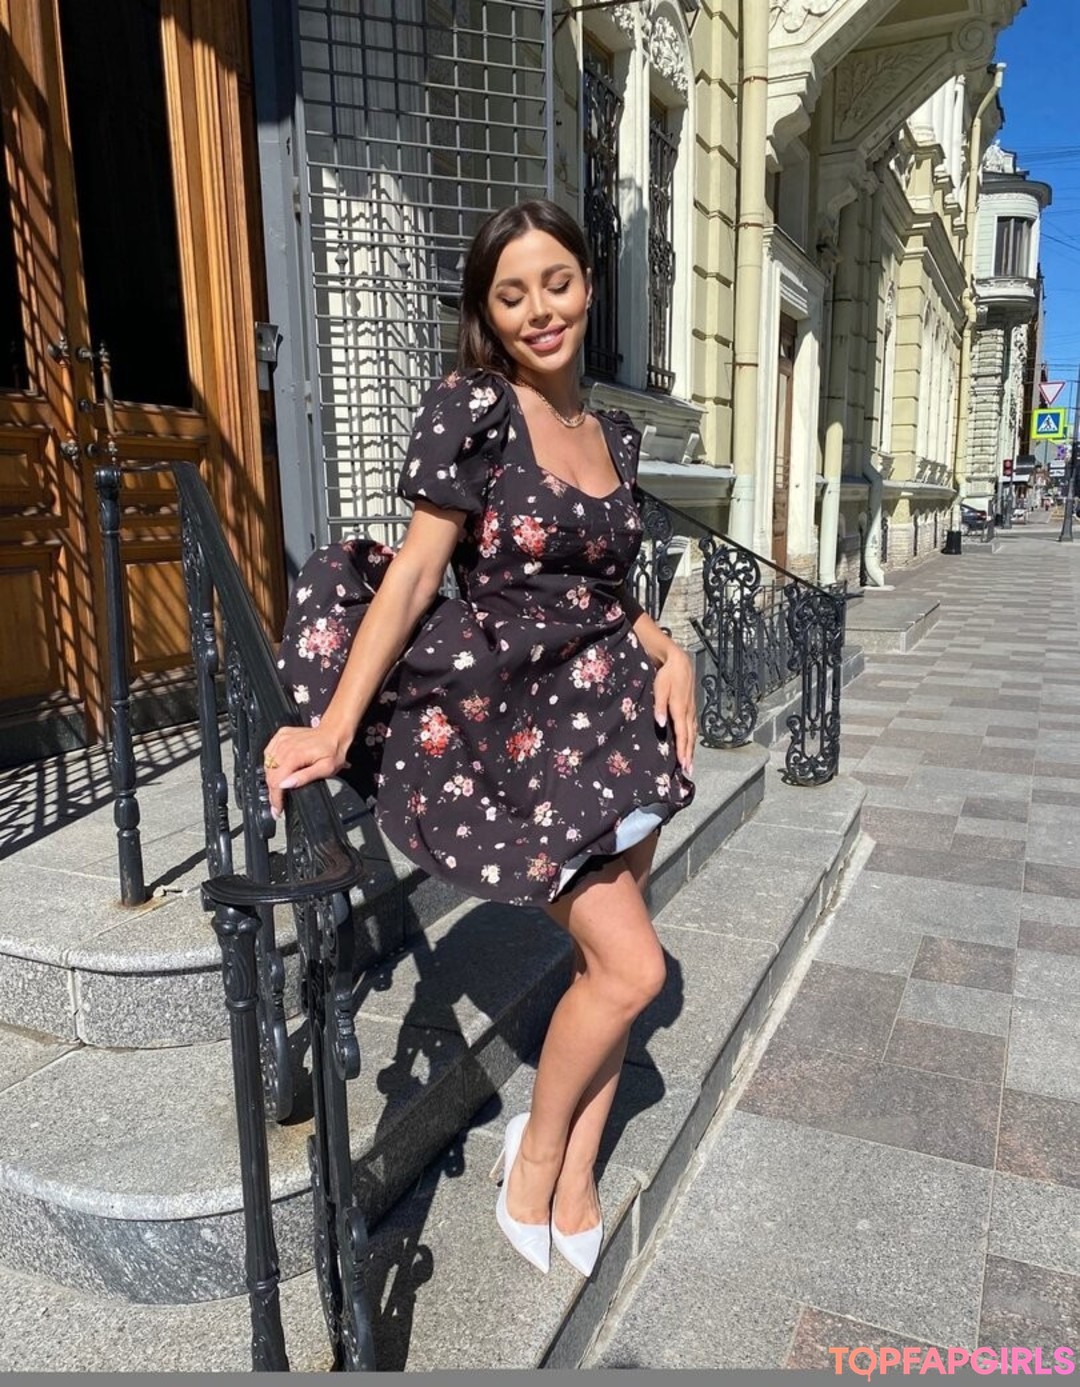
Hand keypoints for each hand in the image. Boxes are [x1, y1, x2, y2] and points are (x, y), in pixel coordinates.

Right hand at [262, 722, 351, 815]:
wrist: (334, 732)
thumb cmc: (333, 750)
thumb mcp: (325, 769)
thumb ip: (305, 777)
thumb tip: (286, 784)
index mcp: (295, 756)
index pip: (276, 782)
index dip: (275, 799)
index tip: (277, 810)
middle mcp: (285, 746)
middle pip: (270, 775)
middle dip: (273, 792)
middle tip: (278, 804)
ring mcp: (281, 740)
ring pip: (267, 765)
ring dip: (271, 779)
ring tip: (279, 789)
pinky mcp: (281, 736)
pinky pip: (269, 753)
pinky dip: (270, 763)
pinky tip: (277, 769)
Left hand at [652, 644, 696, 776]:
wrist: (679, 660)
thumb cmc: (666, 674)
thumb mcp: (660, 688)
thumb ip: (659, 706)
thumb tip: (661, 724)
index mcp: (680, 709)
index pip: (682, 734)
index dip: (682, 750)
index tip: (683, 765)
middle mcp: (688, 711)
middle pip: (690, 737)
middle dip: (689, 754)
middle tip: (689, 770)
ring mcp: (691, 709)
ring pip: (693, 732)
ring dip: (691, 748)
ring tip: (690, 762)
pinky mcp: (691, 706)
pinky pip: (693, 726)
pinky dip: (692, 737)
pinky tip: (691, 743)